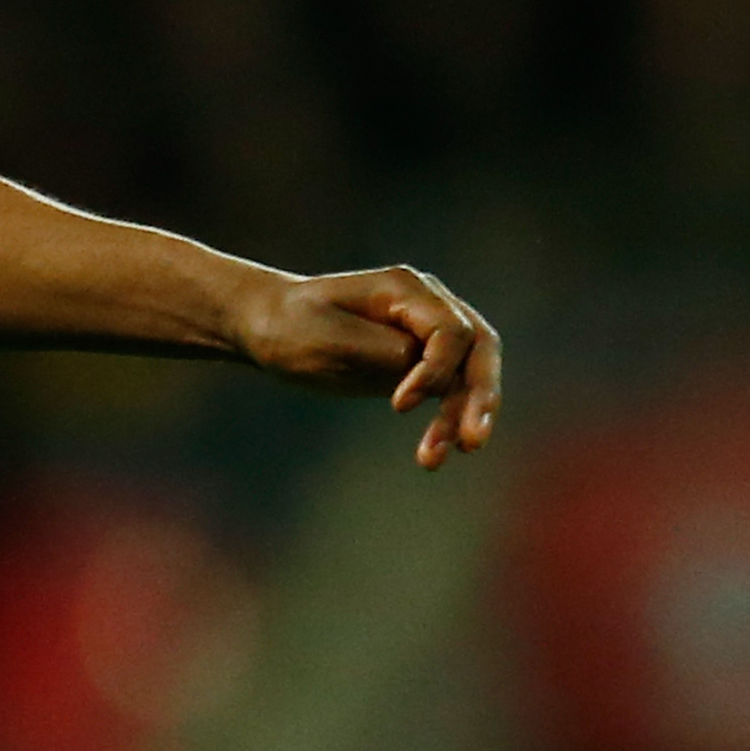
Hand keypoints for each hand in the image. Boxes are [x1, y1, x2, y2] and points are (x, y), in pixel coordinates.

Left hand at [234, 265, 502, 468]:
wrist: (268, 327)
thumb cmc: (293, 327)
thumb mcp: (330, 339)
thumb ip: (381, 350)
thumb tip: (421, 366)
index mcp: (406, 290)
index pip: (450, 331)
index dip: (435, 371)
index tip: (398, 407)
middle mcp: (427, 306)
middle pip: (480, 348)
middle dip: (481, 395)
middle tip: (472, 442)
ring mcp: (426, 334)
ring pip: (468, 375)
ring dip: (462, 418)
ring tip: (434, 461)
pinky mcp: (418, 363)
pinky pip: (449, 392)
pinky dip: (446, 421)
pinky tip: (432, 454)